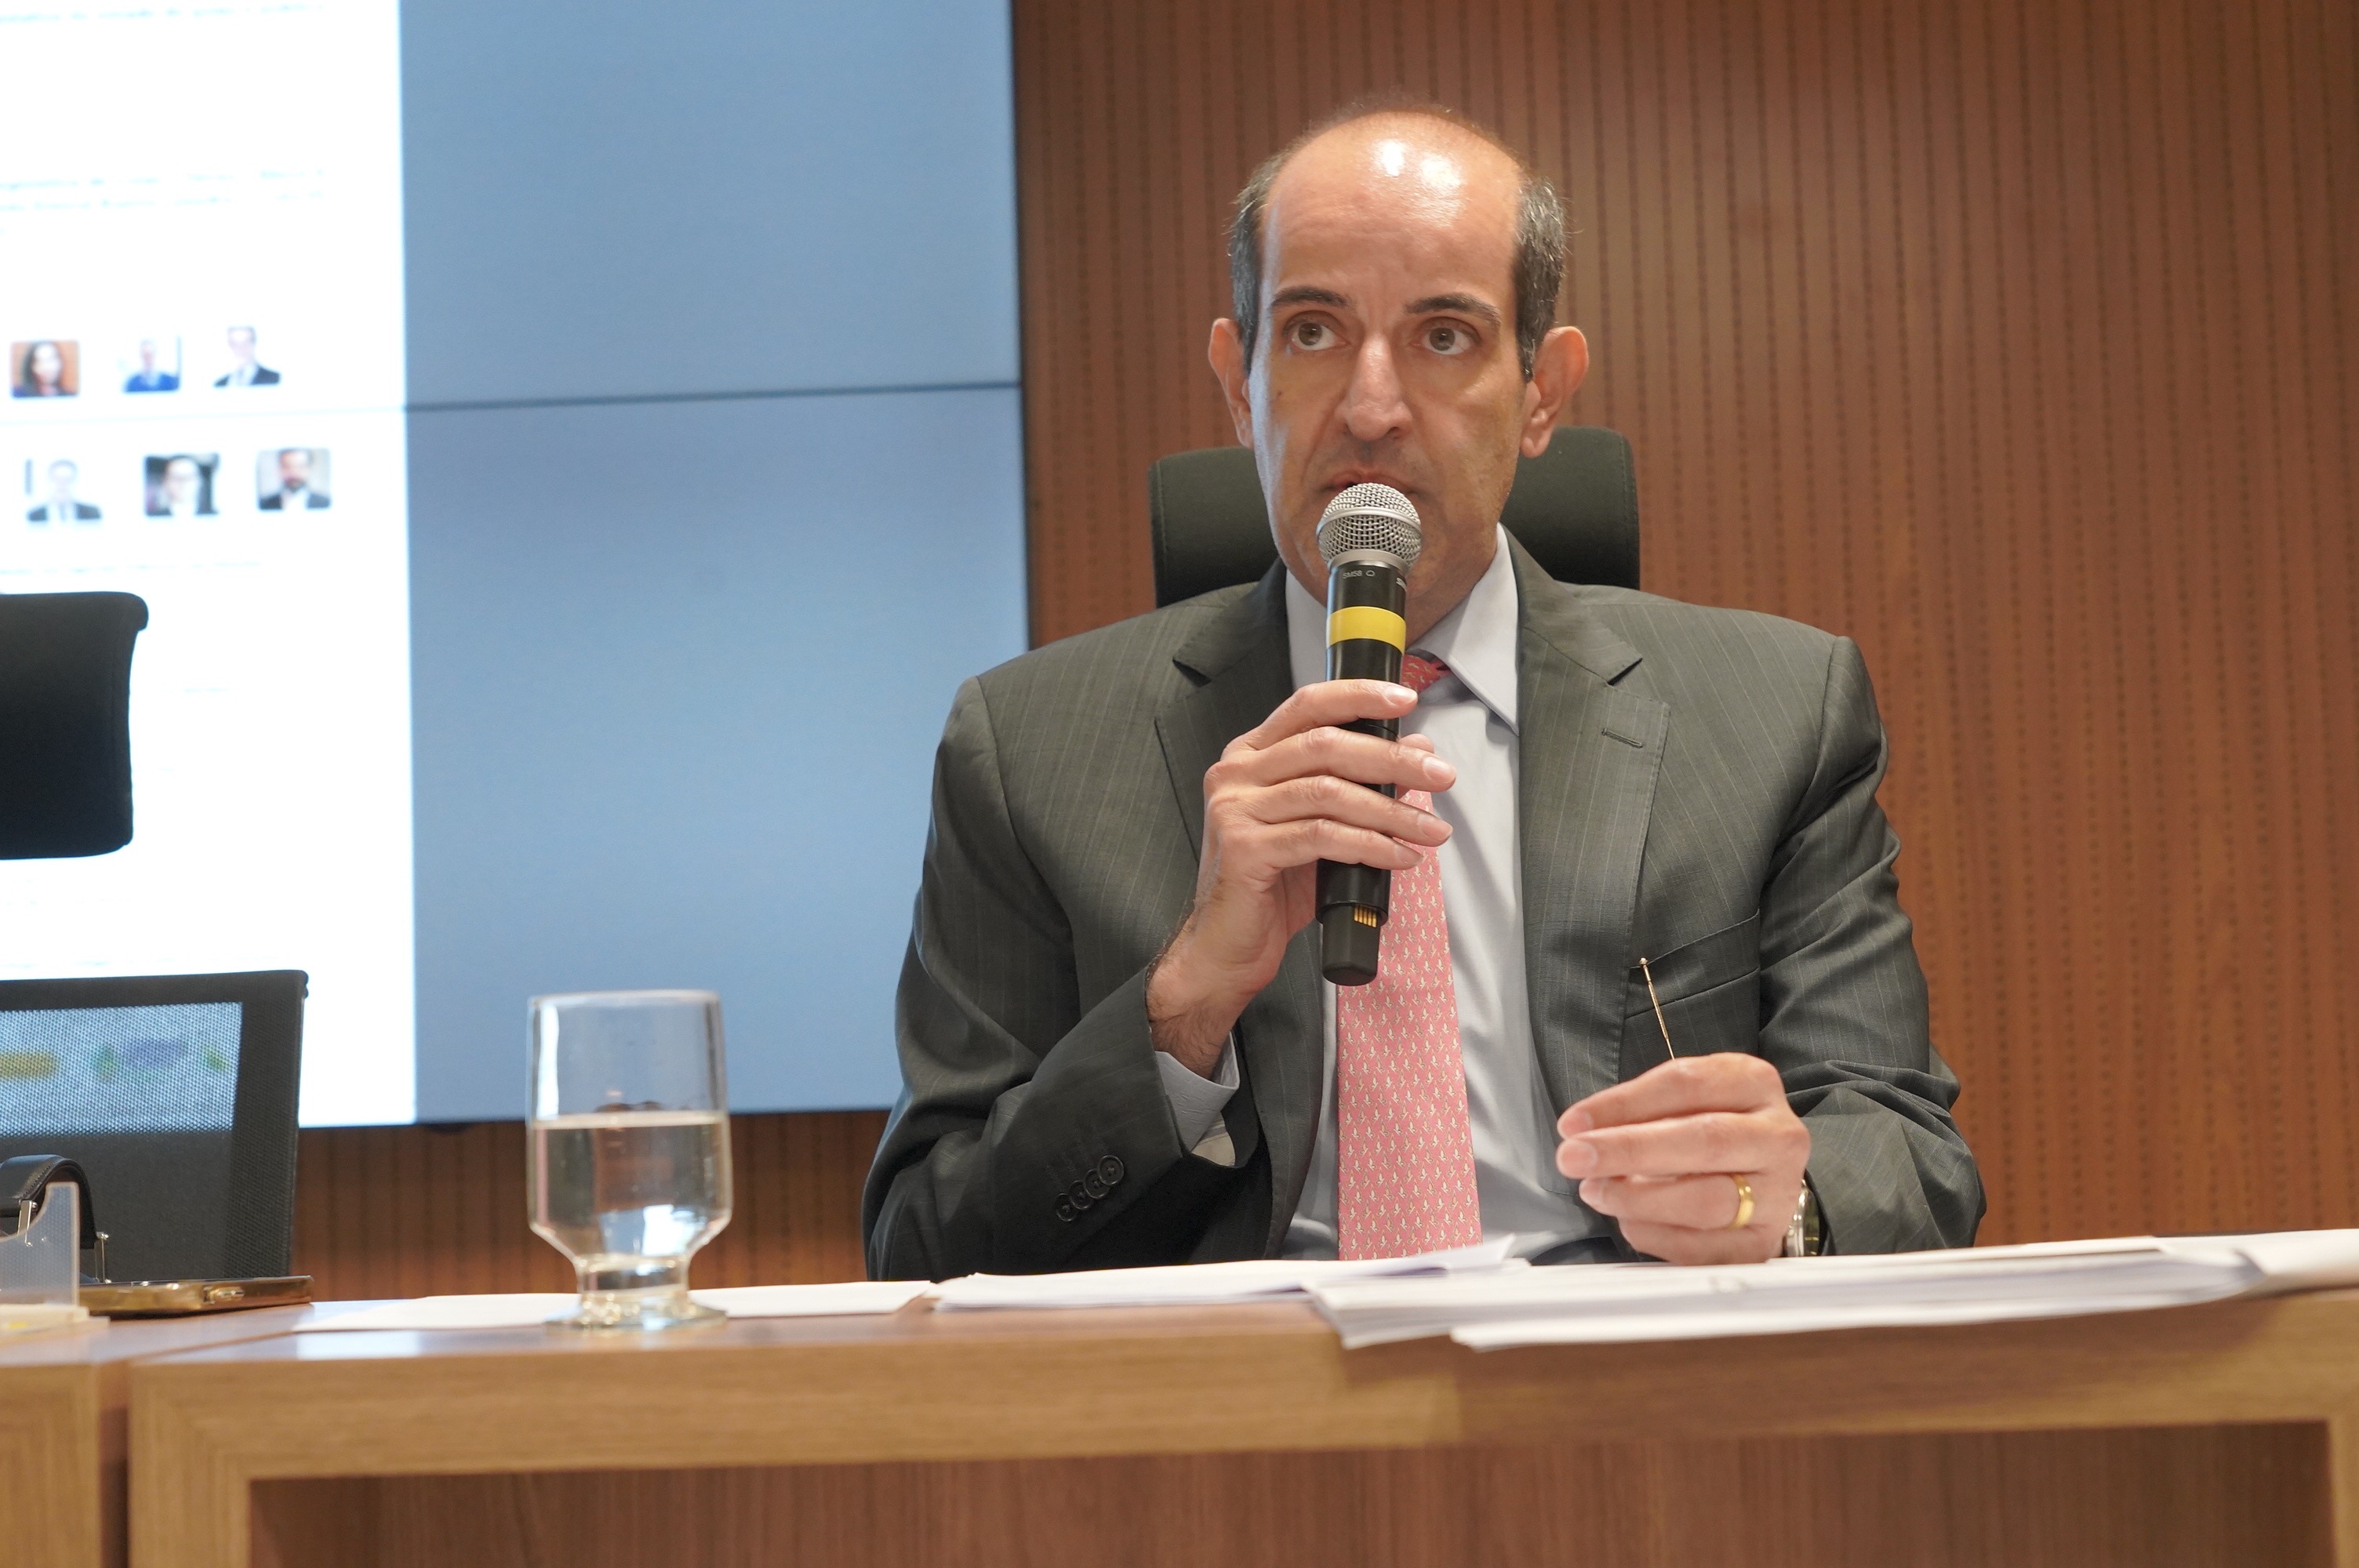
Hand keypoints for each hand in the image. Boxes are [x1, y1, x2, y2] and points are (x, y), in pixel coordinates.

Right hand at [1148, 679, 1454, 1073]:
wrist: (1226, 948)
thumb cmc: (1271, 887)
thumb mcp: (1321, 826)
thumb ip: (1358, 786)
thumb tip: (1415, 751)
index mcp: (1251, 756)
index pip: (1307, 705)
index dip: (1357, 697)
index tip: (1405, 700)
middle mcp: (1236, 774)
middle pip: (1326, 745)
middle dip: (1392, 758)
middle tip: (1440, 773)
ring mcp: (1235, 809)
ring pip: (1329, 792)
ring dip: (1391, 810)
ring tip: (1430, 828)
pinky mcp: (1244, 848)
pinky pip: (1322, 836)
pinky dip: (1371, 845)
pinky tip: (1400, 856)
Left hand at [1554, 1054, 1809, 1263]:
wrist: (1761, 1180)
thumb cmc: (1708, 1131)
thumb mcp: (1681, 1102)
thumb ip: (1639, 1113)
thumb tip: (1584, 1133)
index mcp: (1753, 1083)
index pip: (1686, 1084)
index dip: (1624, 1103)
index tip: (1573, 1123)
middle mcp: (1778, 1137)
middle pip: (1704, 1140)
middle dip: (1629, 1150)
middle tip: (1574, 1158)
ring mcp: (1778, 1195)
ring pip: (1707, 1200)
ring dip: (1638, 1198)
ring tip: (1596, 1192)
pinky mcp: (1763, 1244)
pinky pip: (1703, 1248)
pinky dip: (1656, 1235)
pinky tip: (1628, 1221)